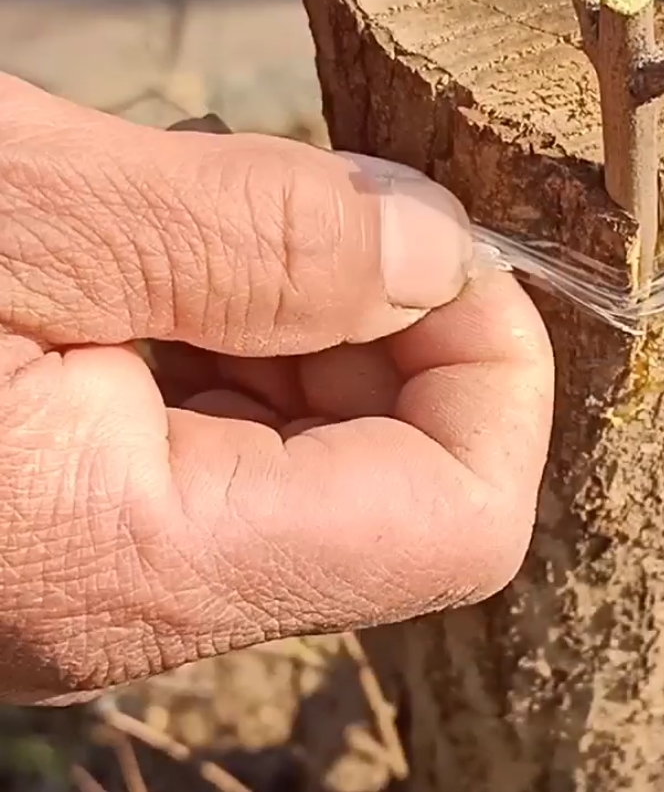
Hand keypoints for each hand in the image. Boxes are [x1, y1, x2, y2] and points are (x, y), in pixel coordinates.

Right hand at [0, 76, 552, 702]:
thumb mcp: (14, 208)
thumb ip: (243, 238)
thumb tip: (437, 254)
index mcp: (136, 565)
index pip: (458, 521)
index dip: (488, 361)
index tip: (429, 223)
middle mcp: (120, 611)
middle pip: (385, 483)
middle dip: (374, 314)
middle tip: (263, 179)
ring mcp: (77, 579)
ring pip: (292, 455)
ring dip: (276, 307)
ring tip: (148, 202)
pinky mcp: (42, 531)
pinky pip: (190, 445)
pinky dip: (194, 330)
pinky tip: (108, 245)